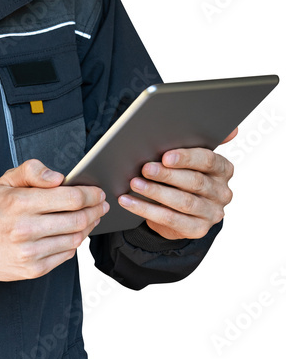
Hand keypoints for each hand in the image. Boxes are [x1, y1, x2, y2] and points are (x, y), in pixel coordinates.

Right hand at [0, 159, 108, 282]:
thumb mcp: (4, 182)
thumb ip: (32, 171)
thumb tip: (58, 177)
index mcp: (19, 203)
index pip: (70, 198)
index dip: (91, 194)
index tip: (98, 192)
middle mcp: (25, 229)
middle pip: (78, 219)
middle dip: (96, 210)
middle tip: (101, 205)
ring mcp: (30, 252)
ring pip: (75, 238)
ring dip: (89, 227)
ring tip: (90, 218)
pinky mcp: (34, 269)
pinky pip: (66, 255)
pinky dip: (74, 243)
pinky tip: (73, 233)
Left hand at [117, 128, 236, 239]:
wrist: (180, 208)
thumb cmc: (182, 175)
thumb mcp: (189, 159)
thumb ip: (197, 141)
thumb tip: (230, 129)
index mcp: (224, 169)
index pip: (209, 160)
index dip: (186, 158)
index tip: (165, 156)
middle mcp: (223, 192)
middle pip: (195, 182)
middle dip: (167, 175)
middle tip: (145, 168)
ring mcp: (212, 213)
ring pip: (183, 202)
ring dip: (155, 192)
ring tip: (134, 183)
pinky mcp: (198, 230)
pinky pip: (170, 220)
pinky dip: (146, 210)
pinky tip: (128, 201)